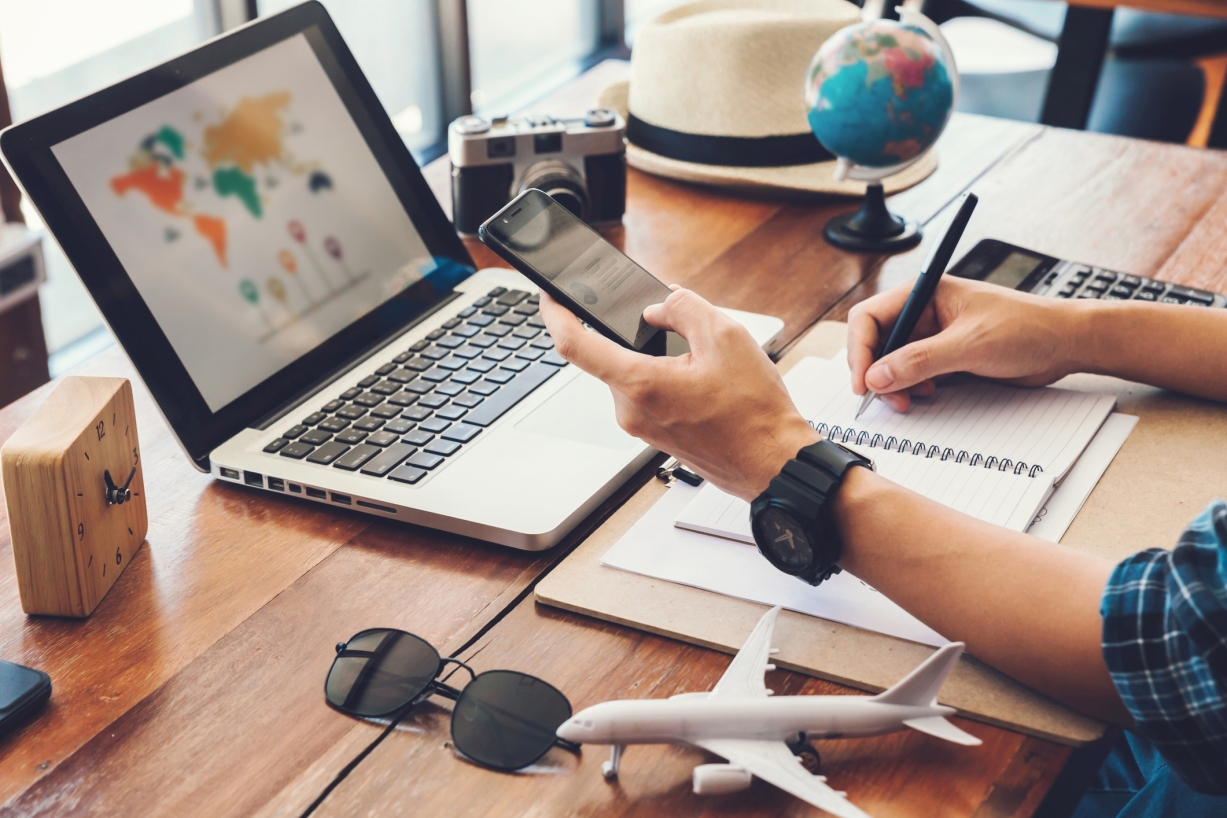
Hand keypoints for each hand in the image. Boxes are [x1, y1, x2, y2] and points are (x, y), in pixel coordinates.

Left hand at [539, 287, 817, 501]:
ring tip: (705, 364)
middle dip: (639, 333)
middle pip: (613, 353)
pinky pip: (647, 393)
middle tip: (680, 327)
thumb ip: (683, 307)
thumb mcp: (726, 336)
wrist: (773, 464)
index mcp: (639, 384)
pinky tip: (704, 382)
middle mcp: (630, 410)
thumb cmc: (755, 413)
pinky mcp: (654, 435)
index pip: (574, 344)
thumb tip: (658, 306)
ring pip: (633, 373)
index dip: (555, 313)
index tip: (550, 295)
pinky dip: (666, 377)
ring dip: (658, 357)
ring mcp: (640, 427)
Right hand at [847, 277, 1087, 411]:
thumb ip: (919, 361)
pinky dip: (912, 388)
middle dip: (877, 372)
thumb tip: (877, 377)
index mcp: (923, 294)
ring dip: (895, 384)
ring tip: (910, 399)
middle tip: (886, 398)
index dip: (860, 350)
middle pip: (876, 342)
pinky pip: (913, 373)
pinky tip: (929, 393)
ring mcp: (933, 335)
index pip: (869, 317)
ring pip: (892, 362)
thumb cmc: (1027, 327)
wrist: (1065, 343)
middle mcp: (923, 313)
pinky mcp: (946, 356)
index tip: (863, 382)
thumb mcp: (969, 345)